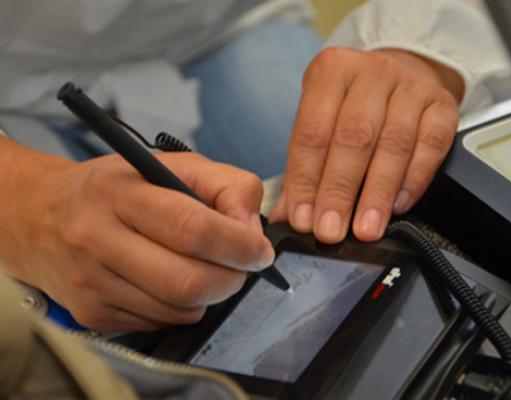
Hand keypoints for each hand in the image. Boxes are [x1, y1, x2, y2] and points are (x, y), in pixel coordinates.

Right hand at [0, 143, 273, 330]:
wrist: (42, 217)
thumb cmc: (116, 188)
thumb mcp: (171, 165)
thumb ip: (225, 185)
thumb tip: (252, 230)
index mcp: (121, 194)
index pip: (193, 229)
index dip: (239, 245)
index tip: (260, 250)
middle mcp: (98, 240)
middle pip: (189, 281)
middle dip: (232, 278)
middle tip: (240, 265)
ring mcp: (92, 283)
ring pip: (180, 309)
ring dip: (211, 292)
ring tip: (204, 266)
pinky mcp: (92, 314)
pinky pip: (162, 322)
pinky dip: (184, 306)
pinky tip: (172, 280)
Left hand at [270, 48, 462, 242]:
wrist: (399, 79)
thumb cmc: (351, 107)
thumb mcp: (320, 124)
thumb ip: (302, 169)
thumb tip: (288, 215)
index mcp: (330, 71)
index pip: (312, 133)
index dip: (305, 181)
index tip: (303, 218)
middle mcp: (372, 72)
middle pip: (353, 138)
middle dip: (339, 191)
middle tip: (331, 230)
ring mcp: (411, 85)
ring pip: (393, 144)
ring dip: (377, 194)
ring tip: (365, 228)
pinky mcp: (442, 104)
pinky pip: (432, 145)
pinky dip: (414, 180)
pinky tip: (398, 205)